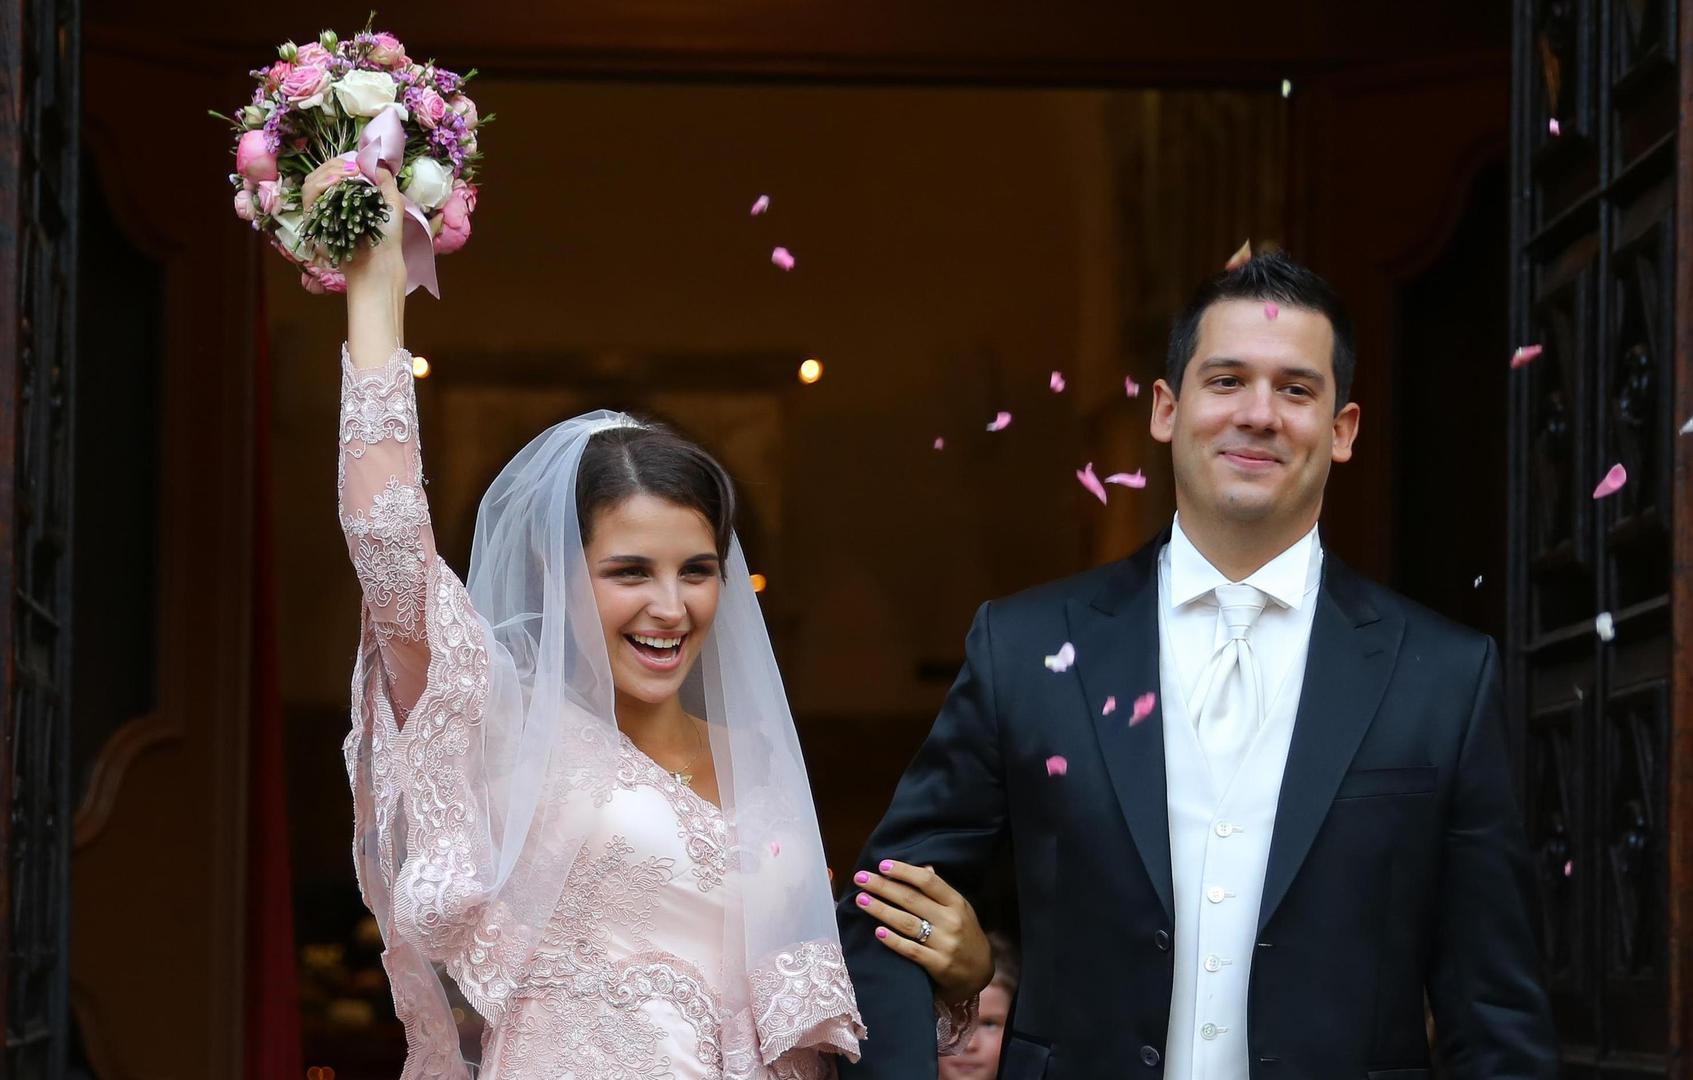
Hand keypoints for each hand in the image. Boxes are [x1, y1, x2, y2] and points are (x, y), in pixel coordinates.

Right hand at [300, 157, 404, 287]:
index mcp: (347, 198)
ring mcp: (321, 211)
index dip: (341, 164)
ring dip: (326, 173)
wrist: (378, 260)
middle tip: (352, 170)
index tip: (357, 165)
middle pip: (319, 175)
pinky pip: (308, 197)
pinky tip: (335, 183)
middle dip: (334, 166)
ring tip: (345, 176)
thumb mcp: (392, 204)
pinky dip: (320, 185)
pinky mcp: (314, 220)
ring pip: (310, 183)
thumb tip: (376, 163)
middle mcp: (331, 203)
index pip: (334, 173)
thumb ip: (386, 182)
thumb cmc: (388, 236)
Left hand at [853, 860, 992, 1003]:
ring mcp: (945, 943)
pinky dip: (893, 940)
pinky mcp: (938, 964)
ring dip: (881, 910)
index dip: (904, 871)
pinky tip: (877, 931)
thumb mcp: (959, 909)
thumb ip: (939, 891)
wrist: (980, 972)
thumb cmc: (965, 934)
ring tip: (861, 900)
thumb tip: (922, 868)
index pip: (928, 881)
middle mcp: (951, 921)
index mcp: (956, 902)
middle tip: (860, 878)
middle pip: (912, 900)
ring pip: (907, 923)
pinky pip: (911, 950)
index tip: (882, 865)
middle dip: (883, 886)